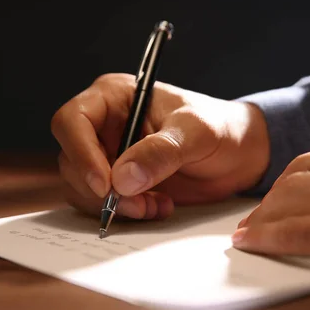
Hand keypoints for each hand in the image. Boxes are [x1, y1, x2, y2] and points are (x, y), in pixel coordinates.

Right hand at [50, 73, 269, 219]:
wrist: (237, 155)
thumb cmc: (219, 128)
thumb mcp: (196, 133)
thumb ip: (161, 152)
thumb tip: (122, 179)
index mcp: (113, 97)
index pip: (72, 121)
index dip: (81, 153)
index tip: (106, 184)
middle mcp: (103, 125)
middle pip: (71, 159)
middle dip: (102, 189)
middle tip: (137, 203)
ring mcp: (107, 155)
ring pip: (82, 186)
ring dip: (114, 205)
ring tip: (154, 205)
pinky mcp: (117, 181)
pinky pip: (100, 203)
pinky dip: (124, 212)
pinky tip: (157, 206)